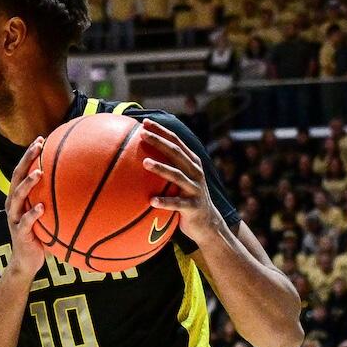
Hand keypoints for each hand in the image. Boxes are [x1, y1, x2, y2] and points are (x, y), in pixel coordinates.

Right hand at [2, 136, 47, 279]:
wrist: (26, 262)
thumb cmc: (40, 236)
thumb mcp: (46, 216)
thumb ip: (54, 201)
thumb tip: (79, 187)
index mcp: (19, 198)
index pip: (21, 171)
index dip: (29, 155)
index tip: (40, 139)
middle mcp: (14, 205)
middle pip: (17, 177)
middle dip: (26, 160)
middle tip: (38, 146)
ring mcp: (15, 219)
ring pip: (18, 197)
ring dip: (28, 184)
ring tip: (39, 173)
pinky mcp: (20, 233)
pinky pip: (26, 222)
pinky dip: (33, 214)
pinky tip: (42, 208)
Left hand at [138, 119, 223, 243]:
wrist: (207, 224)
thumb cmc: (186, 199)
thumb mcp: (181, 181)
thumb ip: (168, 168)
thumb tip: (138, 158)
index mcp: (191, 163)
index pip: (176, 141)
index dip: (161, 131)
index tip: (145, 122)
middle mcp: (195, 172)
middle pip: (176, 153)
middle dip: (159, 141)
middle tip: (142, 134)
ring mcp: (195, 189)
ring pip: (177, 176)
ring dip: (161, 168)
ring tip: (145, 163)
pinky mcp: (193, 207)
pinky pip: (177, 204)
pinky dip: (165, 202)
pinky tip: (151, 201)